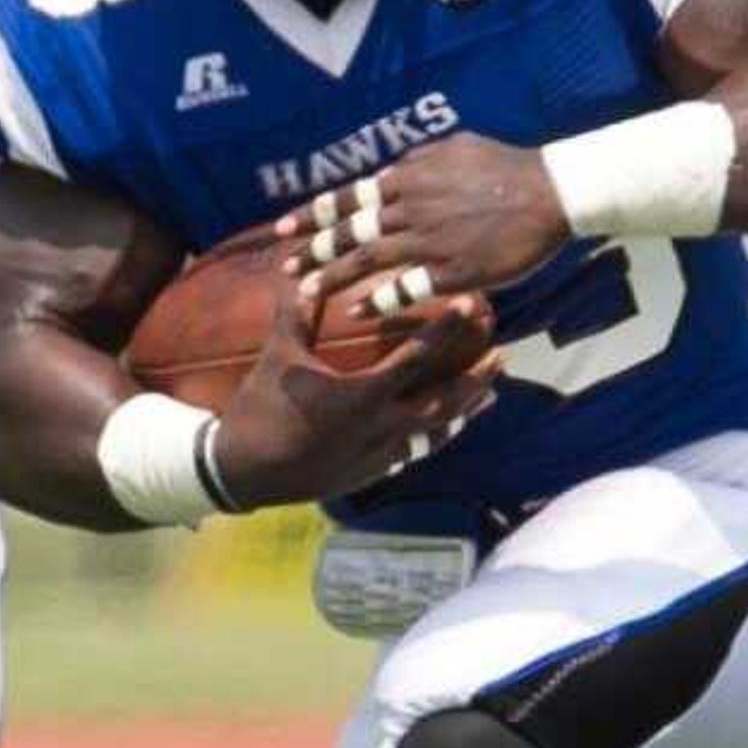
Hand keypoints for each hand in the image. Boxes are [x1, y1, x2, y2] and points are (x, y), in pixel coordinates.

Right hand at [210, 282, 501, 508]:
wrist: (247, 472)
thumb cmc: (261, 409)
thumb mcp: (277, 355)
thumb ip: (296, 314)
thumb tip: (304, 275)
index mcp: (361, 393)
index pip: (415, 356)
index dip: (445, 329)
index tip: (471, 306)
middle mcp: (380, 425)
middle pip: (443, 400)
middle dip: (475, 377)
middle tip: (500, 354)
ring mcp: (379, 453)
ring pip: (436, 431)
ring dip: (465, 410)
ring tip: (491, 392)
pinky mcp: (372, 471)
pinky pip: (415, 451)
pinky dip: (437, 436)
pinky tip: (449, 427)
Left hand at [281, 134, 570, 318]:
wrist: (548, 192)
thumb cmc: (505, 166)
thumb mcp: (456, 147)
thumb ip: (420, 159)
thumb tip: (394, 169)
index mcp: (409, 177)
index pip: (349, 196)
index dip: (313, 213)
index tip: (281, 227)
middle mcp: (410, 208)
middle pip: (350, 230)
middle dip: (313, 248)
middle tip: (284, 266)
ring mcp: (428, 241)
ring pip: (368, 259)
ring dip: (333, 276)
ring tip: (304, 290)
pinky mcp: (451, 270)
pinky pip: (405, 287)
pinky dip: (378, 300)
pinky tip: (356, 312)